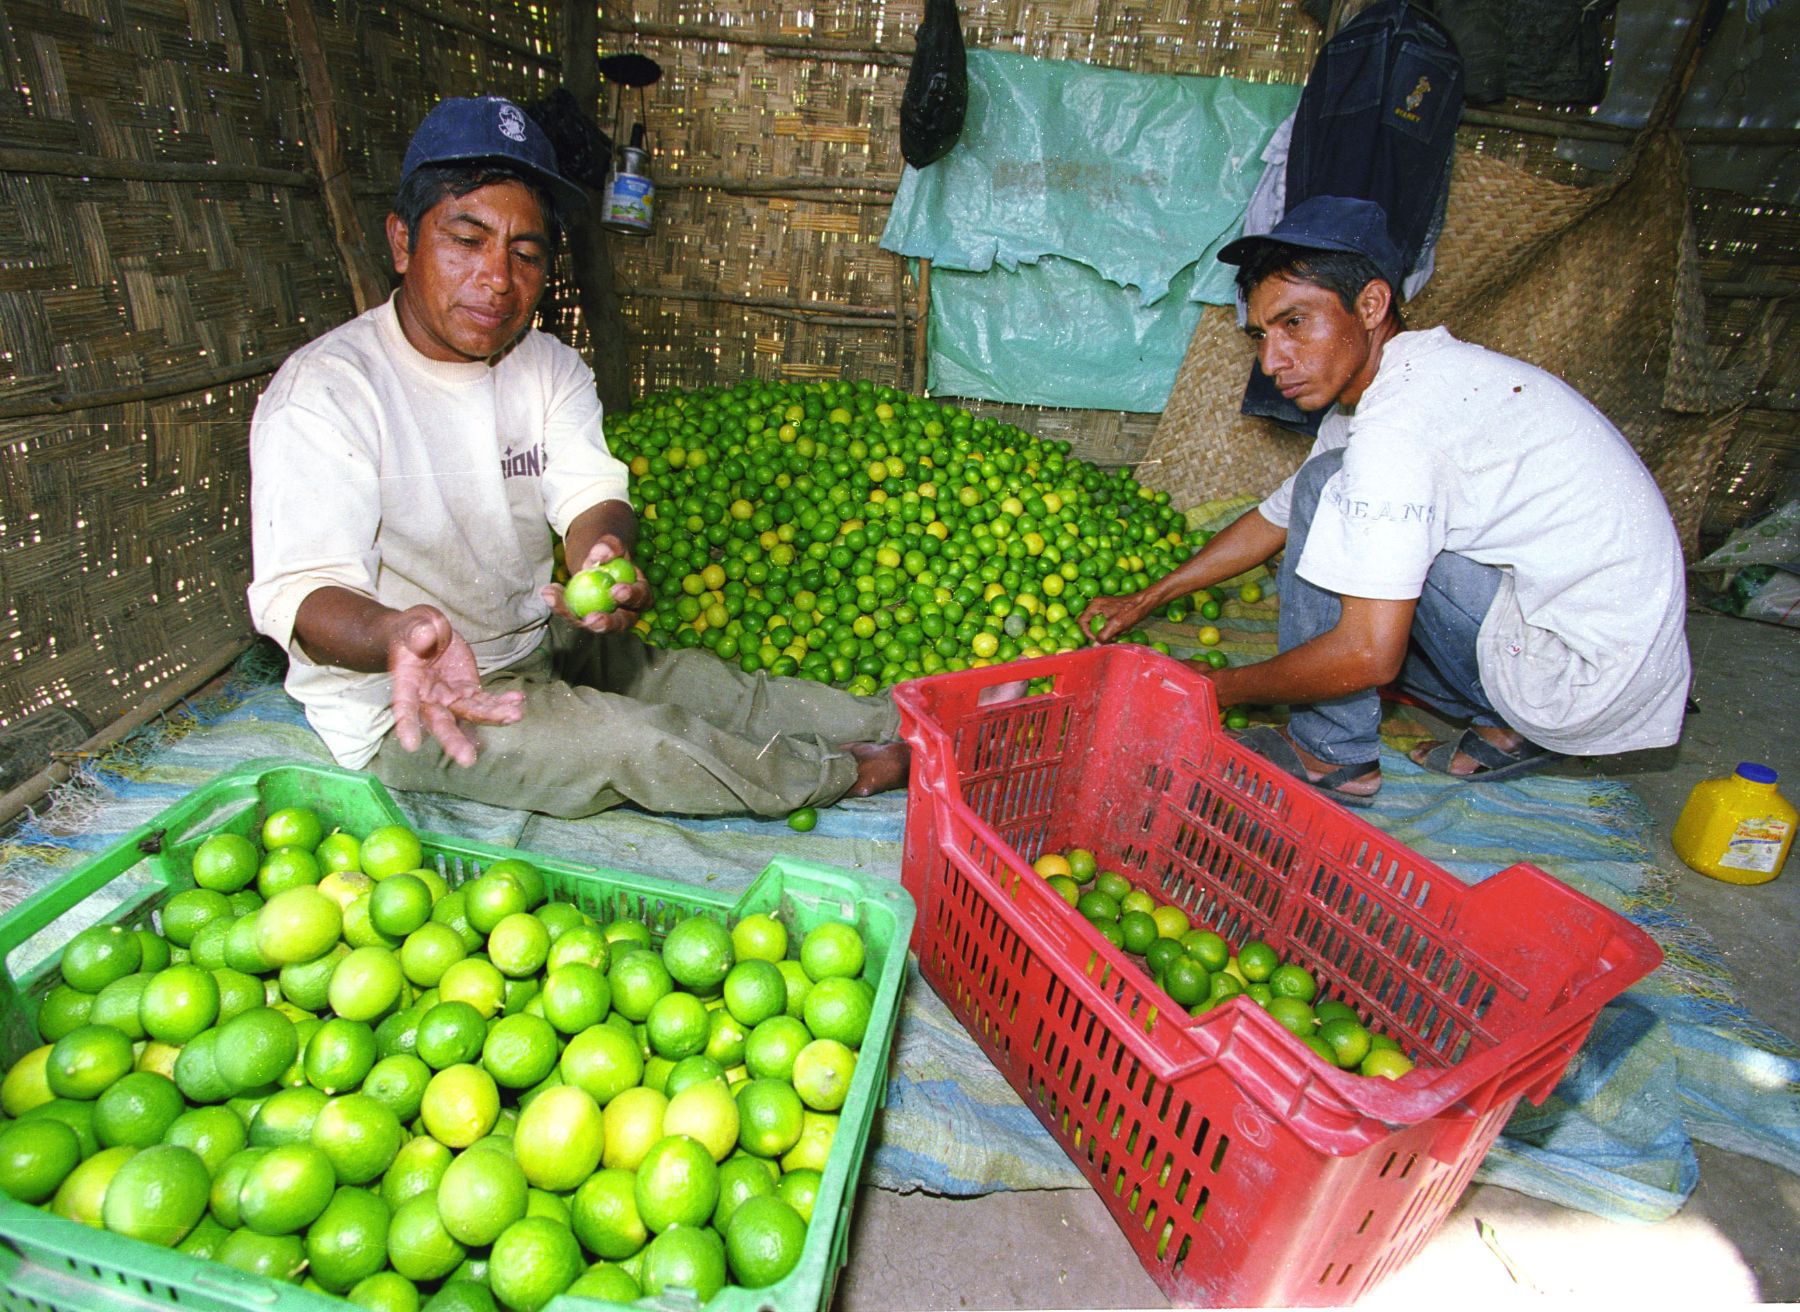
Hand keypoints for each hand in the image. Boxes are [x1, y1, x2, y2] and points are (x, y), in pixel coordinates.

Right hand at [387, 607, 525, 767]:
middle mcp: (429, 698)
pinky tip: (519, 700)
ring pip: (471, 713)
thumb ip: (419, 632)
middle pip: (441, 722)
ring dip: (493, 717)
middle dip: (455, 741)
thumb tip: (424, 635)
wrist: (426, 634)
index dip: (406, 724)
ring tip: (515, 716)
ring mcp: (451, 697)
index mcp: (407, 683)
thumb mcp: (414, 625)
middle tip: (468, 760)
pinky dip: (503, 702)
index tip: (410, 745)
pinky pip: (486, 700)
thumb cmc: (414, 630)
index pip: (404, 705)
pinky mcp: (468, 691)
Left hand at [541, 535, 652, 633]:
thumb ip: (609, 545)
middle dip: (607, 624)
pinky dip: (560, 603)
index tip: (616, 590)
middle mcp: (626, 610)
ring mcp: (605, 616)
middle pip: (621, 623)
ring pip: (591, 623)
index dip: (631, 597)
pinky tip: (548, 591)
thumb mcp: (610, 541)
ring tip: (554, 596)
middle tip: (591, 619)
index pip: (641, 598)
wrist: (594, 553)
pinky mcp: (585, 616)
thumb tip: (600, 554)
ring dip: (572, 614)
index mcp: (640, 591)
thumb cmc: (607, 547)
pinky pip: (573, 614)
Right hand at [1078, 591, 1154, 644]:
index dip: (1088, 634)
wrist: (1146, 602)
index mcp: (1095, 605)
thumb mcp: (1116, 625)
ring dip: (1109, 632)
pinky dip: (1114, 628)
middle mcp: (1097, 604)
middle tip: (1111, 637)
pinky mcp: (1112, 609)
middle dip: (1101, 633)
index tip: (1099, 639)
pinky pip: (1108, 622)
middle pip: (1091, 624)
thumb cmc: (1132, 611)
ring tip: (1120, 632)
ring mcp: (1105, 606)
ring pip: (1100, 624)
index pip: (1081, 622)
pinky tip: (1124, 628)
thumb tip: (1095, 645)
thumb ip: (1103, 635)